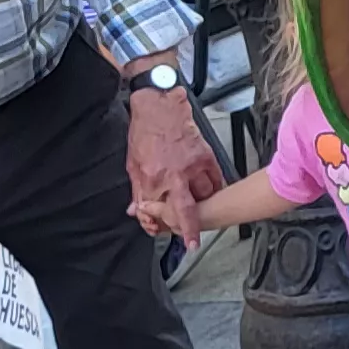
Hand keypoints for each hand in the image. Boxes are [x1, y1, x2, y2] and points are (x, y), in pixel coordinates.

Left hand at [126, 83, 223, 241]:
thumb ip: (137, 190)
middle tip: (194, 243)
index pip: (157, 210)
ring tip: (201, 208)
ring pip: (204, 195)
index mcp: (153, 178)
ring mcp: (193, 165)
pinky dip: (215, 187)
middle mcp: (174, 175)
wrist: (158, 106)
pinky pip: (215, 178)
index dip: (158, 223)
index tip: (162, 231)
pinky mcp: (205, 155)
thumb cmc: (144, 133)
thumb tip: (137, 209)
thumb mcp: (133, 165)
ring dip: (202, 204)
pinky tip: (212, 191)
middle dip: (191, 230)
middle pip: (186, 210)